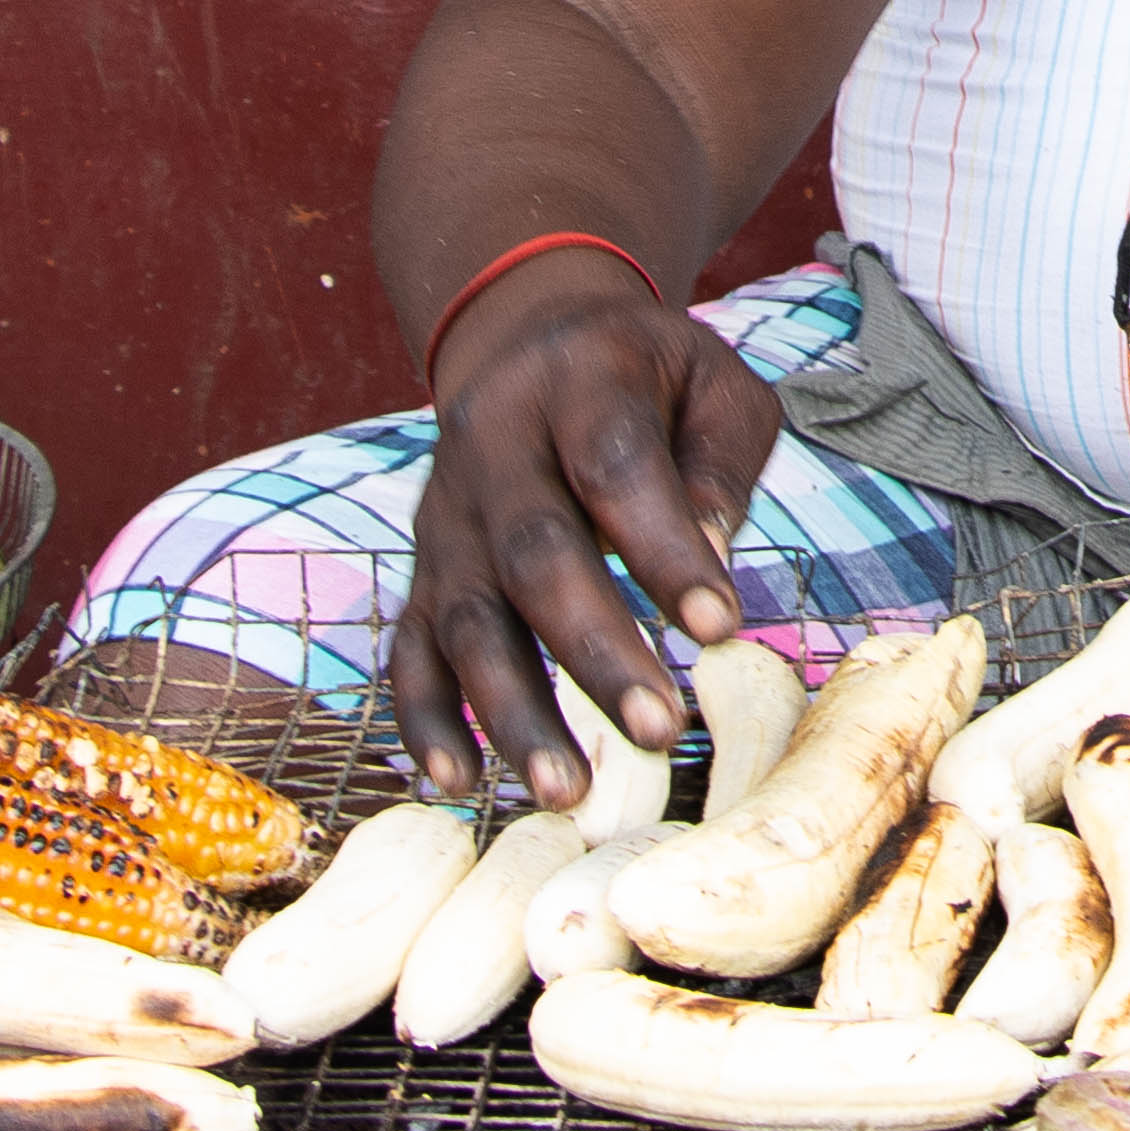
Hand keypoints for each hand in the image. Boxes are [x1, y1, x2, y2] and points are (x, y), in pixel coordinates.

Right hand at [389, 249, 778, 807]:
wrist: (532, 339)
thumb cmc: (651, 378)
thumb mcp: (712, 382)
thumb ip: (720, 462)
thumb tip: (710, 561)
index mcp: (576, 379)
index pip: (614, 466)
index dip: (663, 549)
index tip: (722, 628)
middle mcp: (493, 446)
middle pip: (534, 554)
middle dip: (594, 651)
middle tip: (658, 731)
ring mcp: (447, 513)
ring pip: (467, 617)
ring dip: (513, 710)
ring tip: (569, 792)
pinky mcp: (423, 569)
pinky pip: (408, 648)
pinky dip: (425, 719)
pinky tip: (457, 782)